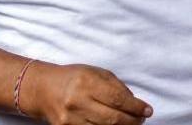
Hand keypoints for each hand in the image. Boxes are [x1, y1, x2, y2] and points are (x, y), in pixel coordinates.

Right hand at [22, 62, 151, 124]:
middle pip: (112, 118)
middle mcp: (77, 100)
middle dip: (132, 121)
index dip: (136, 107)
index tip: (148, 110)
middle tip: (141, 119)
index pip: (118, 98)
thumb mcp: (96, 72)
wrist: (43, 89)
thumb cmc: (74, 78)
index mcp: (87, 82)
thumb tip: (134, 101)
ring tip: (131, 124)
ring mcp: (70, 118)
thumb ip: (116, 85)